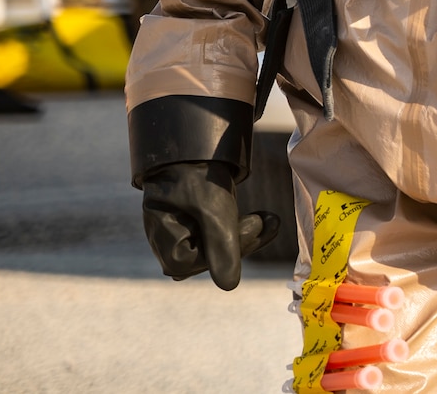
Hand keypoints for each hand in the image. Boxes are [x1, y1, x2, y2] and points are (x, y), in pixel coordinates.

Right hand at [139, 161, 277, 290]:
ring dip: (247, 235)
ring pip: (221, 248)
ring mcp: (184, 240)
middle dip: (243, 240)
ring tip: (270, 219)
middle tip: (271, 221)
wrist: (193, 150)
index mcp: (166, 246)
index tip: (257, 223)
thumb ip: (222, 245)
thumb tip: (229, 286)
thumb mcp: (212, 208)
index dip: (232, 246)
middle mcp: (171, 249)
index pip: (202, 262)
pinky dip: (242, 229)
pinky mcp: (198, 231)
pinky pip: (222, 239)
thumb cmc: (197, 176)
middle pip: (213, 257)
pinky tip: (262, 220)